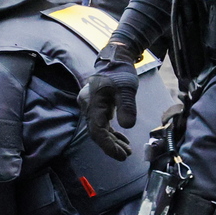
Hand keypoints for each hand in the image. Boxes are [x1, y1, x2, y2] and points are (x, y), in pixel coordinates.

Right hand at [78, 43, 140, 160]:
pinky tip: (122, 139)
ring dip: (112, 141)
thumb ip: (126, 107)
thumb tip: (127, 126)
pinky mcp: (97, 107)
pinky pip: (101, 124)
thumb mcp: (126, 89)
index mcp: (93, 103)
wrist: (114, 59)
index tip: (120, 155)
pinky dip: (111, 133)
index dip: (108, 145)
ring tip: (126, 150)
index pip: (97, 130)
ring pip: (99, 129)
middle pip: (97, 132)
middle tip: (126, 155)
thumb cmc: (120, 72)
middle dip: (111, 146)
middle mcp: (88, 107)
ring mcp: (91, 107)